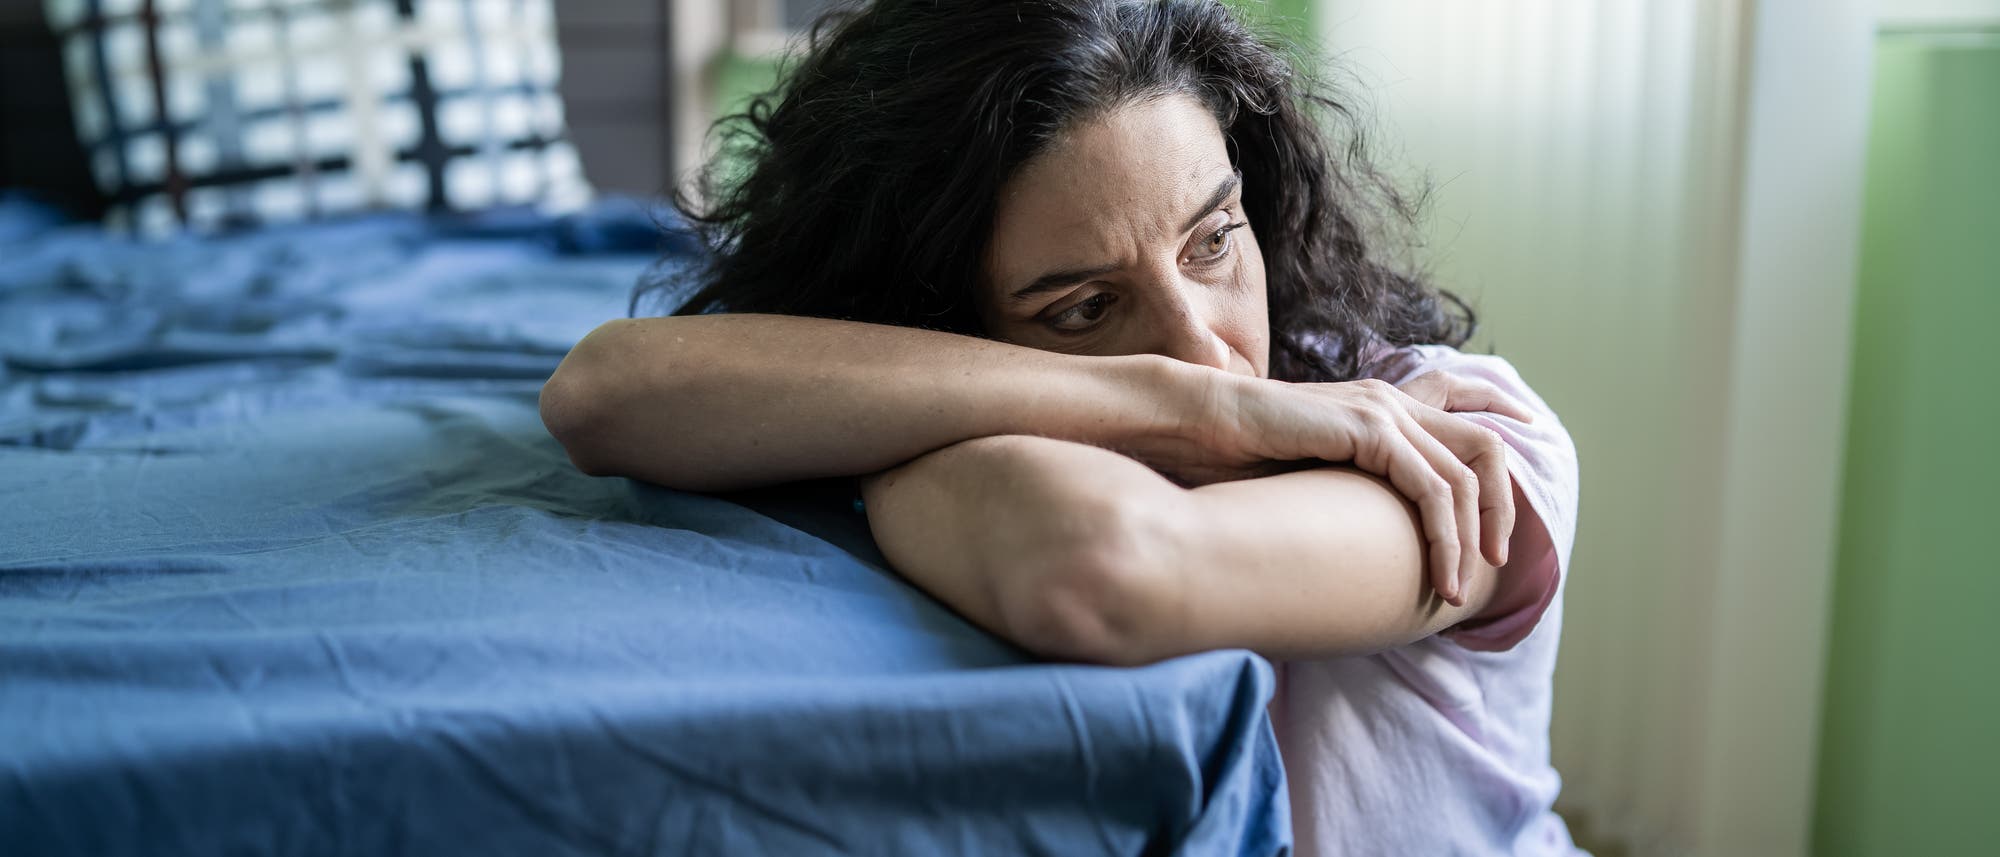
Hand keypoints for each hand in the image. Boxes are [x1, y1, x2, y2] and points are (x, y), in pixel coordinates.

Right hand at [1201, 371, 1526, 605]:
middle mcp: (1391, 402)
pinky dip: (1445, 537)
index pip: (1466, 410)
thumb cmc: (1235, 458)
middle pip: (1485, 447)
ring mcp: (1383, 412)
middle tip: (1496, 561)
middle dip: (1502, 507)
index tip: (1510, 497)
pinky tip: (1438, 574)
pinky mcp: (1369, 430)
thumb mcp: (1310, 477)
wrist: (1194, 425)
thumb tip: (1364, 544)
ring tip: (1458, 586)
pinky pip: (1433, 489)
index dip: (1501, 442)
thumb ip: (1349, 492)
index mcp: (1380, 406)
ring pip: (1467, 475)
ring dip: (1472, 536)